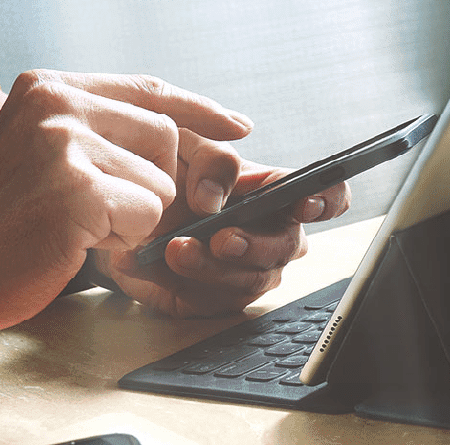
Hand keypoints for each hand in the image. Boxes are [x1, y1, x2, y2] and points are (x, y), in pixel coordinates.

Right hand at [0, 69, 251, 335]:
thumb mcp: (46, 159)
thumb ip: (106, 139)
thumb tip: (197, 144)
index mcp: (50, 89)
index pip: (148, 90)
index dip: (200, 110)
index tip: (239, 126)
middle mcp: (57, 104)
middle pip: (166, 138)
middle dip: (162, 186)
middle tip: (119, 218)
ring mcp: (66, 143)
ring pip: (160, 183)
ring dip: (135, 220)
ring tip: (77, 229)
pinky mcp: (77, 188)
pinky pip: (146, 217)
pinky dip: (122, 241)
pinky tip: (75, 243)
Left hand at [95, 132, 350, 317]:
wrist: (120, 213)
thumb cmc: (165, 171)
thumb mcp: (184, 146)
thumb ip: (208, 159)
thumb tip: (214, 197)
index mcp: (276, 191)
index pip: (328, 195)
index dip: (327, 200)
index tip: (304, 205)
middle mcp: (272, 233)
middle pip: (288, 246)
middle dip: (255, 244)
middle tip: (222, 238)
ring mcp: (249, 270)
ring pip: (252, 279)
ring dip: (212, 267)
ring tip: (174, 249)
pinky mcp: (219, 300)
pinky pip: (215, 302)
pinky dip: (183, 285)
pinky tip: (157, 267)